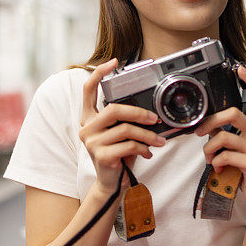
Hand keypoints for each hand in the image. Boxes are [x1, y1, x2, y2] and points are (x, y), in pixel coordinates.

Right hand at [78, 58, 166, 193]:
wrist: (112, 183)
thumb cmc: (118, 155)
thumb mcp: (120, 133)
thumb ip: (125, 120)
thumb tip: (150, 109)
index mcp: (89, 118)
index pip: (88, 90)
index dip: (98, 74)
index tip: (113, 61)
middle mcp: (86, 128)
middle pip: (113, 109)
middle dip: (138, 112)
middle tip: (155, 118)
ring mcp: (91, 142)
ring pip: (125, 129)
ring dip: (147, 135)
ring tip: (159, 140)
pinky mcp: (101, 155)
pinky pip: (128, 145)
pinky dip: (143, 148)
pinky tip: (148, 153)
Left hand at [194, 66, 245, 211]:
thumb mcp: (238, 148)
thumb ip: (226, 135)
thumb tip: (206, 128)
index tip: (239, 69)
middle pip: (234, 114)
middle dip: (211, 121)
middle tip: (200, 132)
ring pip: (224, 137)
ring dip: (209, 149)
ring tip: (209, 158)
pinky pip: (226, 156)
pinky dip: (215, 162)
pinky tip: (218, 168)